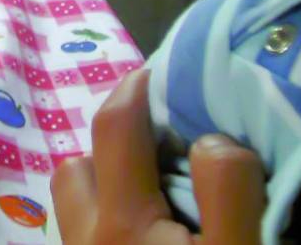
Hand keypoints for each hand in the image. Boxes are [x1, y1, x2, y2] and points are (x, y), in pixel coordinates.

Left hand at [51, 68, 264, 244]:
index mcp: (121, 222)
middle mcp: (85, 236)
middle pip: (77, 166)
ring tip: (160, 193)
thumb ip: (225, 192)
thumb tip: (210, 139)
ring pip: (76, 201)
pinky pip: (84, 228)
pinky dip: (110, 215)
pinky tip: (152, 229)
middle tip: (166, 152)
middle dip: (114, 147)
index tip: (161, 73)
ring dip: (109, 184)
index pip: (113, 128)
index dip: (135, 90)